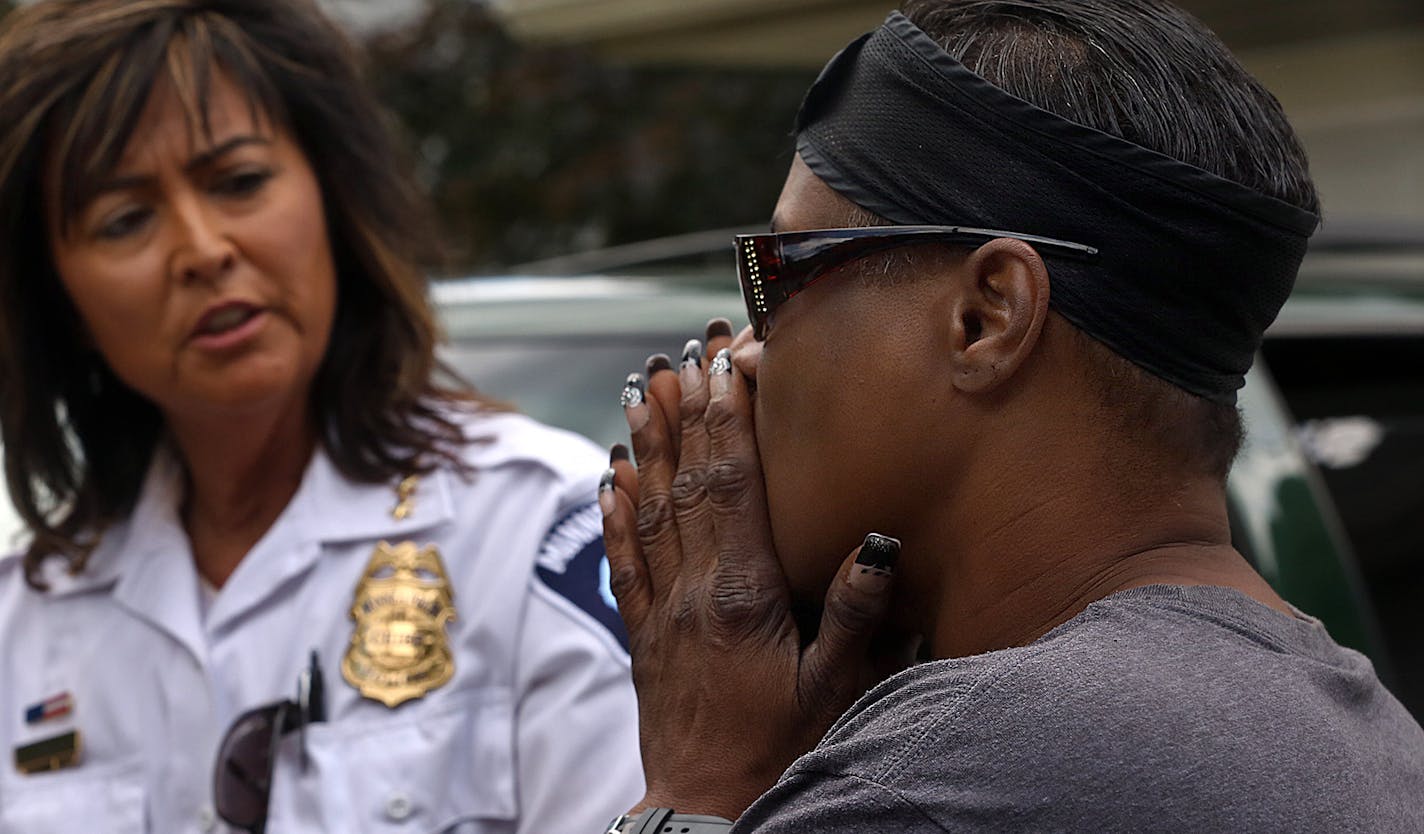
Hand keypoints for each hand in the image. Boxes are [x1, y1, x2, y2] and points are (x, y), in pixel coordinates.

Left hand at [600, 320, 908, 820]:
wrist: (705, 811)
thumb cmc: (776, 753)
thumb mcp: (835, 692)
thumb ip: (855, 616)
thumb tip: (879, 544)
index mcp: (742, 596)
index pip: (733, 487)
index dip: (731, 419)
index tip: (731, 361)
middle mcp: (693, 592)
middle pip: (688, 483)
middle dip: (690, 411)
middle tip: (687, 352)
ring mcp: (661, 612)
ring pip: (650, 511)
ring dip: (649, 445)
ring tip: (644, 389)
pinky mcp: (643, 637)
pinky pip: (623, 562)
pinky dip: (616, 513)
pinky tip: (612, 476)